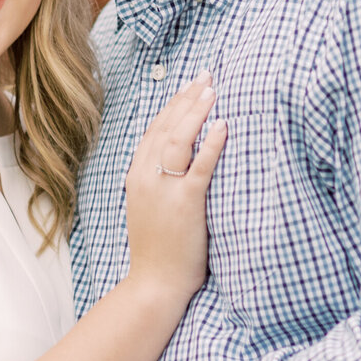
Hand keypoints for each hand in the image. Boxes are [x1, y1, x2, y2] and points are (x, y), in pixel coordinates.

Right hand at [125, 73, 226, 300]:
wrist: (155, 283)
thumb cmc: (159, 250)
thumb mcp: (150, 208)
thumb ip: (160, 182)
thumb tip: (181, 161)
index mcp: (137, 176)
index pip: (155, 129)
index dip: (174, 104)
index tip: (191, 85)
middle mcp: (146, 177)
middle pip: (167, 126)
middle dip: (188, 98)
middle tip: (207, 76)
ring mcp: (165, 189)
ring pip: (179, 138)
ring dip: (197, 111)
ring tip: (214, 91)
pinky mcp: (186, 203)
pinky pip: (200, 165)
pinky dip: (211, 142)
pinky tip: (223, 125)